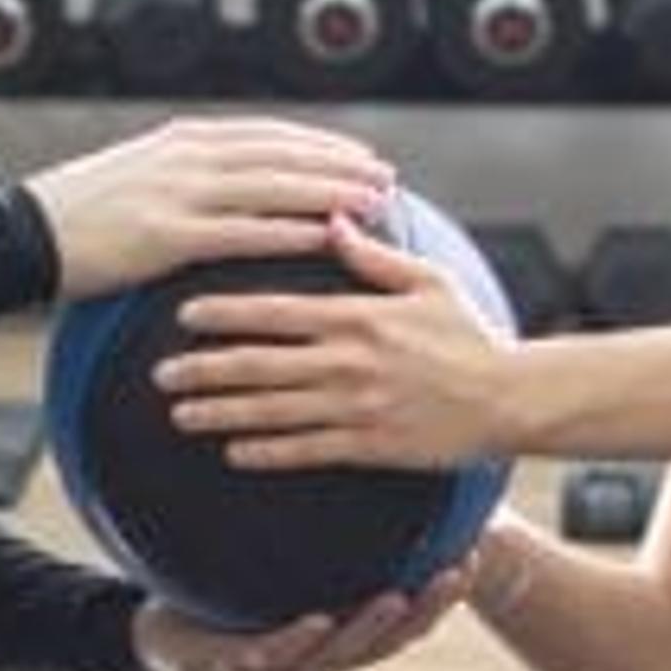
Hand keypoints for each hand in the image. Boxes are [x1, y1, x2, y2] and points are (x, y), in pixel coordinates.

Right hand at [22, 116, 392, 301]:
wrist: (22, 234)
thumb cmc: (81, 215)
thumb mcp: (139, 175)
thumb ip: (187, 174)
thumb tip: (232, 183)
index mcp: (183, 140)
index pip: (269, 136)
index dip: (321, 145)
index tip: (361, 155)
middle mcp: (188, 158)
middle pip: (282, 156)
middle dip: (339, 165)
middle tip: (385, 177)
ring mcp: (179, 194)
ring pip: (274, 188)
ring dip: (329, 193)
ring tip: (373, 204)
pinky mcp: (168, 236)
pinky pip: (245, 231)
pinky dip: (289, 231)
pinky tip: (325, 238)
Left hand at [130, 554, 476, 670]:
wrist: (162, 633)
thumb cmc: (230, 593)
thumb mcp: (284, 562)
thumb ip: (324, 535)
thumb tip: (364, 471)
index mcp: (336, 634)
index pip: (403, 617)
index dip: (440, 595)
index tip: (472, 559)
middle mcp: (315, 657)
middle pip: (384, 641)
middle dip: (423, 611)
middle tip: (453, 576)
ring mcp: (276, 667)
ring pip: (334, 655)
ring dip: (368, 629)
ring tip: (395, 598)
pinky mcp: (231, 666)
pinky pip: (268, 656)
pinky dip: (294, 641)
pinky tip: (316, 619)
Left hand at [157, 214, 515, 470]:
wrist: (511, 398)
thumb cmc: (469, 335)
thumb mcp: (427, 282)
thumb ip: (372, 256)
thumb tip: (331, 218)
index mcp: (357, 317)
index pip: (275, 312)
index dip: (224, 315)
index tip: (183, 317)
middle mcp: (348, 363)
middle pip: (259, 366)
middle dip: (203, 370)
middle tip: (160, 375)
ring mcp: (356, 407)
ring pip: (272, 411)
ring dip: (221, 413)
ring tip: (180, 415)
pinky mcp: (369, 445)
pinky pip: (306, 451)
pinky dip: (266, 452)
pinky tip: (233, 451)